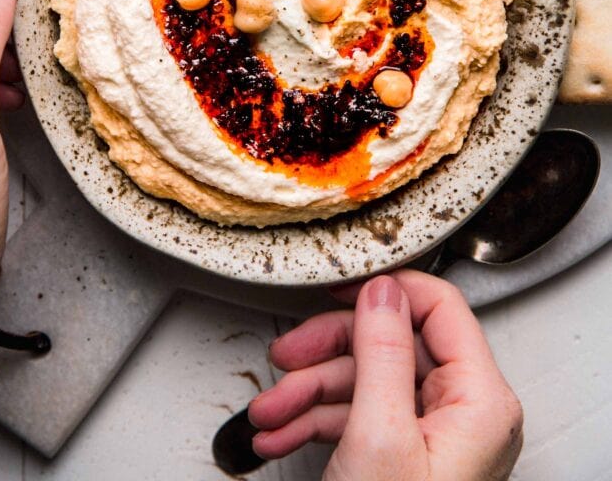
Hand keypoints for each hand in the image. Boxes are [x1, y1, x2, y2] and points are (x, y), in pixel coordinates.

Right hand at [249, 270, 522, 480]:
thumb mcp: (379, 436)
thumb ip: (382, 353)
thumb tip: (382, 291)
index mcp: (479, 399)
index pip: (438, 307)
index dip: (384, 292)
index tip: (340, 289)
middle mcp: (462, 413)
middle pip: (391, 345)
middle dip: (327, 353)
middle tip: (287, 356)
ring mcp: (433, 437)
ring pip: (365, 383)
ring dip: (308, 394)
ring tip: (270, 411)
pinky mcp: (405, 459)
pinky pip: (358, 418)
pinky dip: (315, 423)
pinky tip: (281, 433)